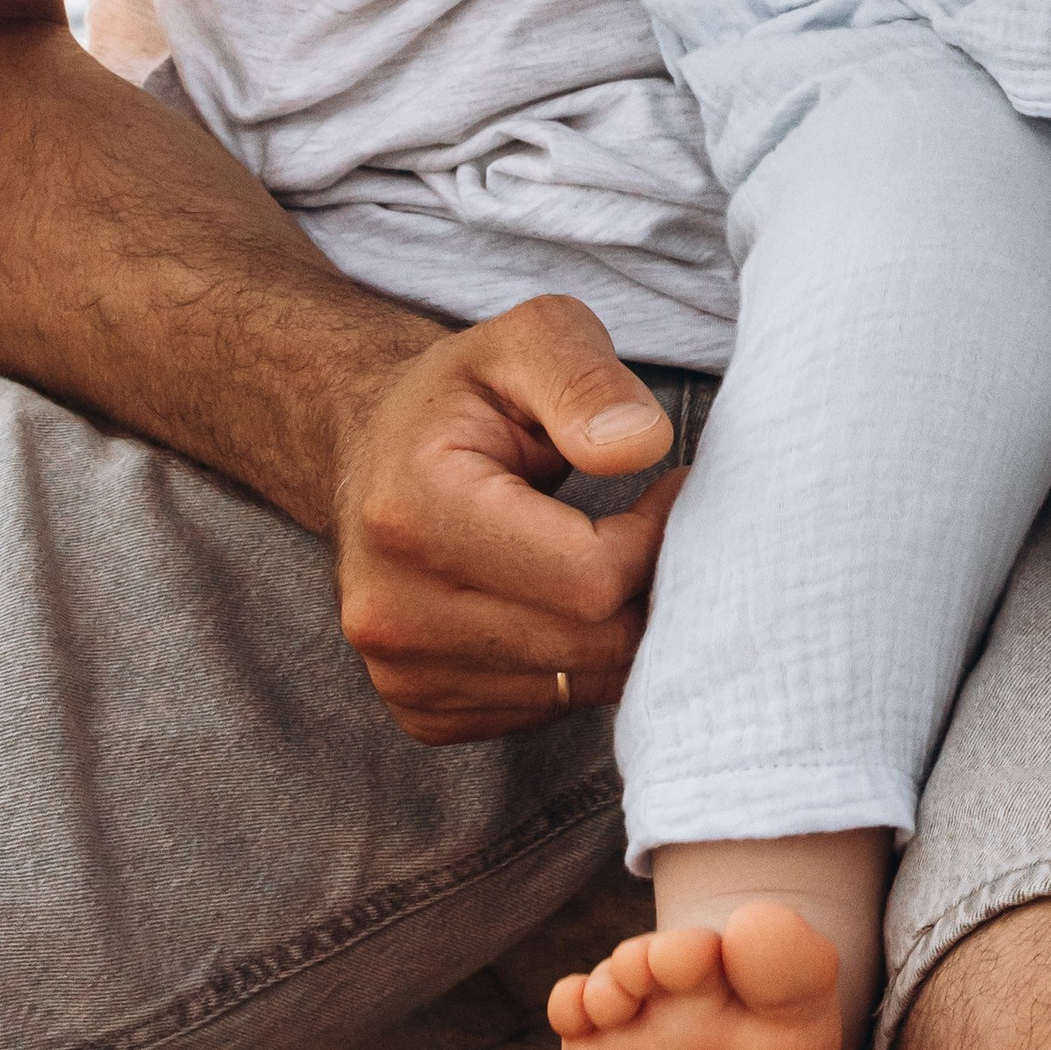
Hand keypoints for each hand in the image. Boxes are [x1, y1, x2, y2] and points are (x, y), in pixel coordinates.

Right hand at [330, 294, 681, 742]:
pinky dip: (578, 662)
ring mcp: (399, 673)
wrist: (377, 454)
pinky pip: (545, 710)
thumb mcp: (531, 339)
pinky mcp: (420, 710)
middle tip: (658, 527)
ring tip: (611, 555)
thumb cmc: (468, 393)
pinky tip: (564, 600)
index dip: (657, 536)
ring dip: (620, 628)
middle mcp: (391, 609)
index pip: (590, 577)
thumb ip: (587, 380)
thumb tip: (642, 445)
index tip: (673, 487)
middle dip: (650, 587)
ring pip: (578, 689)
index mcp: (413, 511)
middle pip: (591, 645)